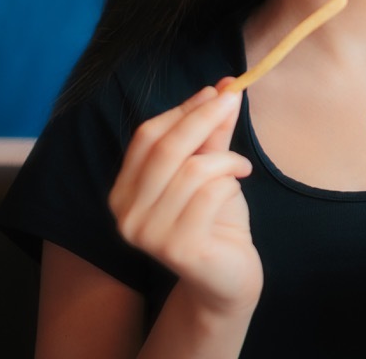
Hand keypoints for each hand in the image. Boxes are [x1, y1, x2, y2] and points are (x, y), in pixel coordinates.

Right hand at [109, 79, 261, 316]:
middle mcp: (126, 213)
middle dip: (204, 117)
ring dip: (226, 160)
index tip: (216, 90)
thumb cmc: (216, 220)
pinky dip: (231, 183)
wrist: (228, 277)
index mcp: (125, 189)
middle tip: (234, 100)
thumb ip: (213, 133)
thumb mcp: (212, 169)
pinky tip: (236, 189)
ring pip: (192, 170)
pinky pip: (210, 194)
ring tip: (241, 168)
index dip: (182, 109)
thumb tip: (226, 87)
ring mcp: (148, 234)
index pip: (146, 136)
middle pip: (165, 148)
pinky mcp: (177, 248)